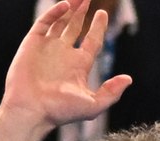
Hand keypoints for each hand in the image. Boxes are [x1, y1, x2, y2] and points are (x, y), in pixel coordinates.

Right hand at [0, 0, 132, 129]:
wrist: (31, 111)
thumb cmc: (59, 111)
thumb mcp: (92, 105)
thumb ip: (111, 93)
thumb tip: (128, 79)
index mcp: (78, 66)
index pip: (91, 41)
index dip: (98, 27)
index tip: (102, 14)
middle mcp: (63, 55)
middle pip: (75, 28)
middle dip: (81, 13)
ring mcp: (47, 49)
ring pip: (59, 22)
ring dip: (69, 9)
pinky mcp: (31, 44)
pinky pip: (44, 23)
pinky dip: (54, 13)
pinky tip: (65, 5)